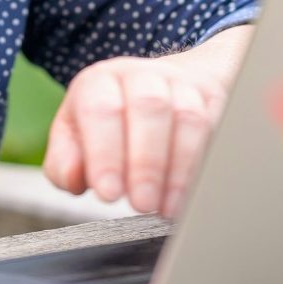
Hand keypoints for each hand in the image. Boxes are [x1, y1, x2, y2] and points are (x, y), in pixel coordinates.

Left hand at [42, 27, 251, 218]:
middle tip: (142, 204)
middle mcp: (141, 75)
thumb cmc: (108, 126)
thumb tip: (75, 177)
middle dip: (146, 162)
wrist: (157, 88)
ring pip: (187, 116)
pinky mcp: (212, 100)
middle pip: (148, 107)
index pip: (100, 109)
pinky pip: (218, 128)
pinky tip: (196, 195)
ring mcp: (180, 84)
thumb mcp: (74, 137)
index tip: (109, 194)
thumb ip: (64, 162)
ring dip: (180, 168)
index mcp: (100, 81)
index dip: (105, 153)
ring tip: (167, 208)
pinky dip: (207, 164)